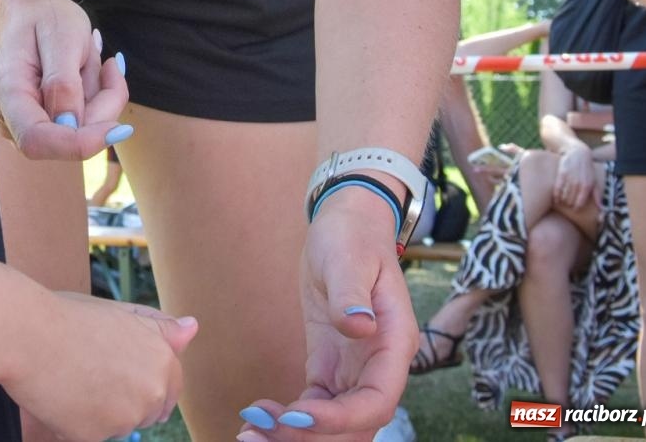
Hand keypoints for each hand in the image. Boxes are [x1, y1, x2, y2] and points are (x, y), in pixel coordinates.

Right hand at [0, 0, 130, 160]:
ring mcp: (21, 125)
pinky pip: (80, 127)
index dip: (79, 143)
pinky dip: (94, 102)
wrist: (30, 10)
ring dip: (98, 99)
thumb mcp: (62, 38)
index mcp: (7, 91)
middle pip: (65, 138)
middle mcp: (7, 116)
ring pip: (79, 133)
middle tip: (110, 65)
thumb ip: (64, 83)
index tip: (120, 128)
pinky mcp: (39, 126)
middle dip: (100, 108)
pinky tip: (86, 73)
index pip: (36, 140)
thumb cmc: (45, 17)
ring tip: (87, 60)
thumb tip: (70, 127)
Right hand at [5, 292, 195, 440]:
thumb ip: (158, 328)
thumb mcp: (120, 313)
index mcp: (163, 359)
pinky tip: (58, 398)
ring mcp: (126, 416)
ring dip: (98, 414)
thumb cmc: (67, 316)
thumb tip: (192, 329)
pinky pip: (88, 436)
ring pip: (116, 426)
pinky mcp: (97, 436)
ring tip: (69, 381)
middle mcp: (153, 390)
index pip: (169, 390)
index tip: (116, 375)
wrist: (28, 333)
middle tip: (87, 374)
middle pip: (144, 412)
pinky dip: (73, 425)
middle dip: (121, 400)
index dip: (140, 384)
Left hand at [239, 190, 415, 439]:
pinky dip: (290, 419)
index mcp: (394, 344)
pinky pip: (316, 405)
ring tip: (251, 434)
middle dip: (313, 438)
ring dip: (298, 436)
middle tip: (259, 435)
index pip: (376, 401)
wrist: (347, 224)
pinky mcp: (331, 366)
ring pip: (335, 422)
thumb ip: (351, 295)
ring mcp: (356, 370)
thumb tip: (360, 327)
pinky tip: (258, 415)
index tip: (297, 416)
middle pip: (355, 424)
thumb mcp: (349, 258)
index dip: (340, 418)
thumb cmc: (351, 236)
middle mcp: (379, 367)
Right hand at [553, 144, 595, 209]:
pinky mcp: (562, 174)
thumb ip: (597, 195)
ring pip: (564, 195)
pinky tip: (555, 198)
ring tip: (562, 202)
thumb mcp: (594, 181)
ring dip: (562, 201)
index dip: (576, 207)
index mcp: (587, 186)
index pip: (580, 202)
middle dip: (569, 204)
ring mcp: (570, 179)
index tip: (575, 209)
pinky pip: (557, 188)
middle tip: (568, 205)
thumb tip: (601, 208)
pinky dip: (556, 195)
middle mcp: (578, 183)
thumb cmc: (587, 169)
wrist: (579, 154)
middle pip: (571, 200)